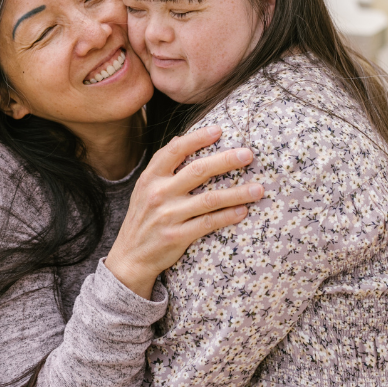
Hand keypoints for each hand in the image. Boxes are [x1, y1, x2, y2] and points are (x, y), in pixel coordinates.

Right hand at [105, 125, 262, 298]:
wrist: (130, 257)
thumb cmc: (142, 218)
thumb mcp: (144, 188)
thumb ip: (161, 165)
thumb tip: (180, 138)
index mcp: (150, 177)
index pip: (175, 150)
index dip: (197, 138)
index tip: (219, 130)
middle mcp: (158, 193)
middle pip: (198, 171)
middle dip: (226, 160)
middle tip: (248, 154)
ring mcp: (168, 215)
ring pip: (209, 199)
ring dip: (237, 193)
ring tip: (258, 189)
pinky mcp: (177, 236)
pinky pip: (208, 223)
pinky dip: (228, 216)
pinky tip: (243, 211)